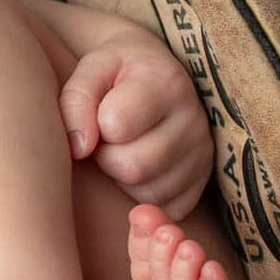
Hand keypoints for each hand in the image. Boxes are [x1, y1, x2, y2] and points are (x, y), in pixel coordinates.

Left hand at [57, 30, 215, 221]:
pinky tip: (139, 169)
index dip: (95, 125)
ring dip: (124, 179)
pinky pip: (167, 209)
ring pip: (150, 193)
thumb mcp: (91, 69)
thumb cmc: (117, 74)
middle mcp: (195, 119)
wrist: (154, 75)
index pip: (116, 125)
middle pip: (134, 168)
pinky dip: (144, 197)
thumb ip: (76, 101)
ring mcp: (203, 154)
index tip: (98, 114)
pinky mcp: (203, 182)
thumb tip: (79, 149)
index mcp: (167, 83)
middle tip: (107, 140)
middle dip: (107, 158)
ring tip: (123, 150)